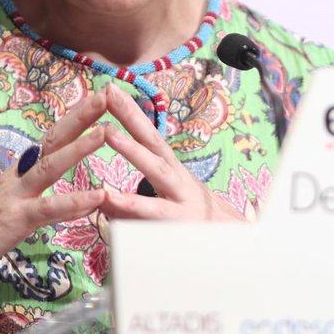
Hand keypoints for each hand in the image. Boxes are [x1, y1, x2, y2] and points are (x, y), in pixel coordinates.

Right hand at [0, 90, 114, 333]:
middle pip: (53, 139)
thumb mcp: (13, 201)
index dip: (76, 116)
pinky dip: (73, 202)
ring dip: (78, 149)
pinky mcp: (14, 220)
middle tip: (107, 93)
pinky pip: (47, 209)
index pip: (53, 136)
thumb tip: (61, 178)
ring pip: (50, 167)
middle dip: (82, 115)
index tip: (100, 95)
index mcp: (21, 171)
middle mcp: (19, 176)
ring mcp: (15, 196)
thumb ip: (36, 188)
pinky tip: (97, 196)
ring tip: (105, 132)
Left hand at [99, 83, 245, 221]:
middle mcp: (176, 179)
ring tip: (110, 133)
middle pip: (153, 143)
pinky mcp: (174, 225)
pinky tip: (108, 200)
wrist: (225, 244)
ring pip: (155, 171)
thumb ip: (141, 180)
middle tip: (110, 96)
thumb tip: (113, 166)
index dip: (131, 112)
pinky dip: (127, 207)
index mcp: (170, 169)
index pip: (148, 135)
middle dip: (131, 118)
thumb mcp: (169, 190)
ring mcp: (178, 200)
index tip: (111, 88)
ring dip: (132, 150)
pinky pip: (147, 214)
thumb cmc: (189, 214)